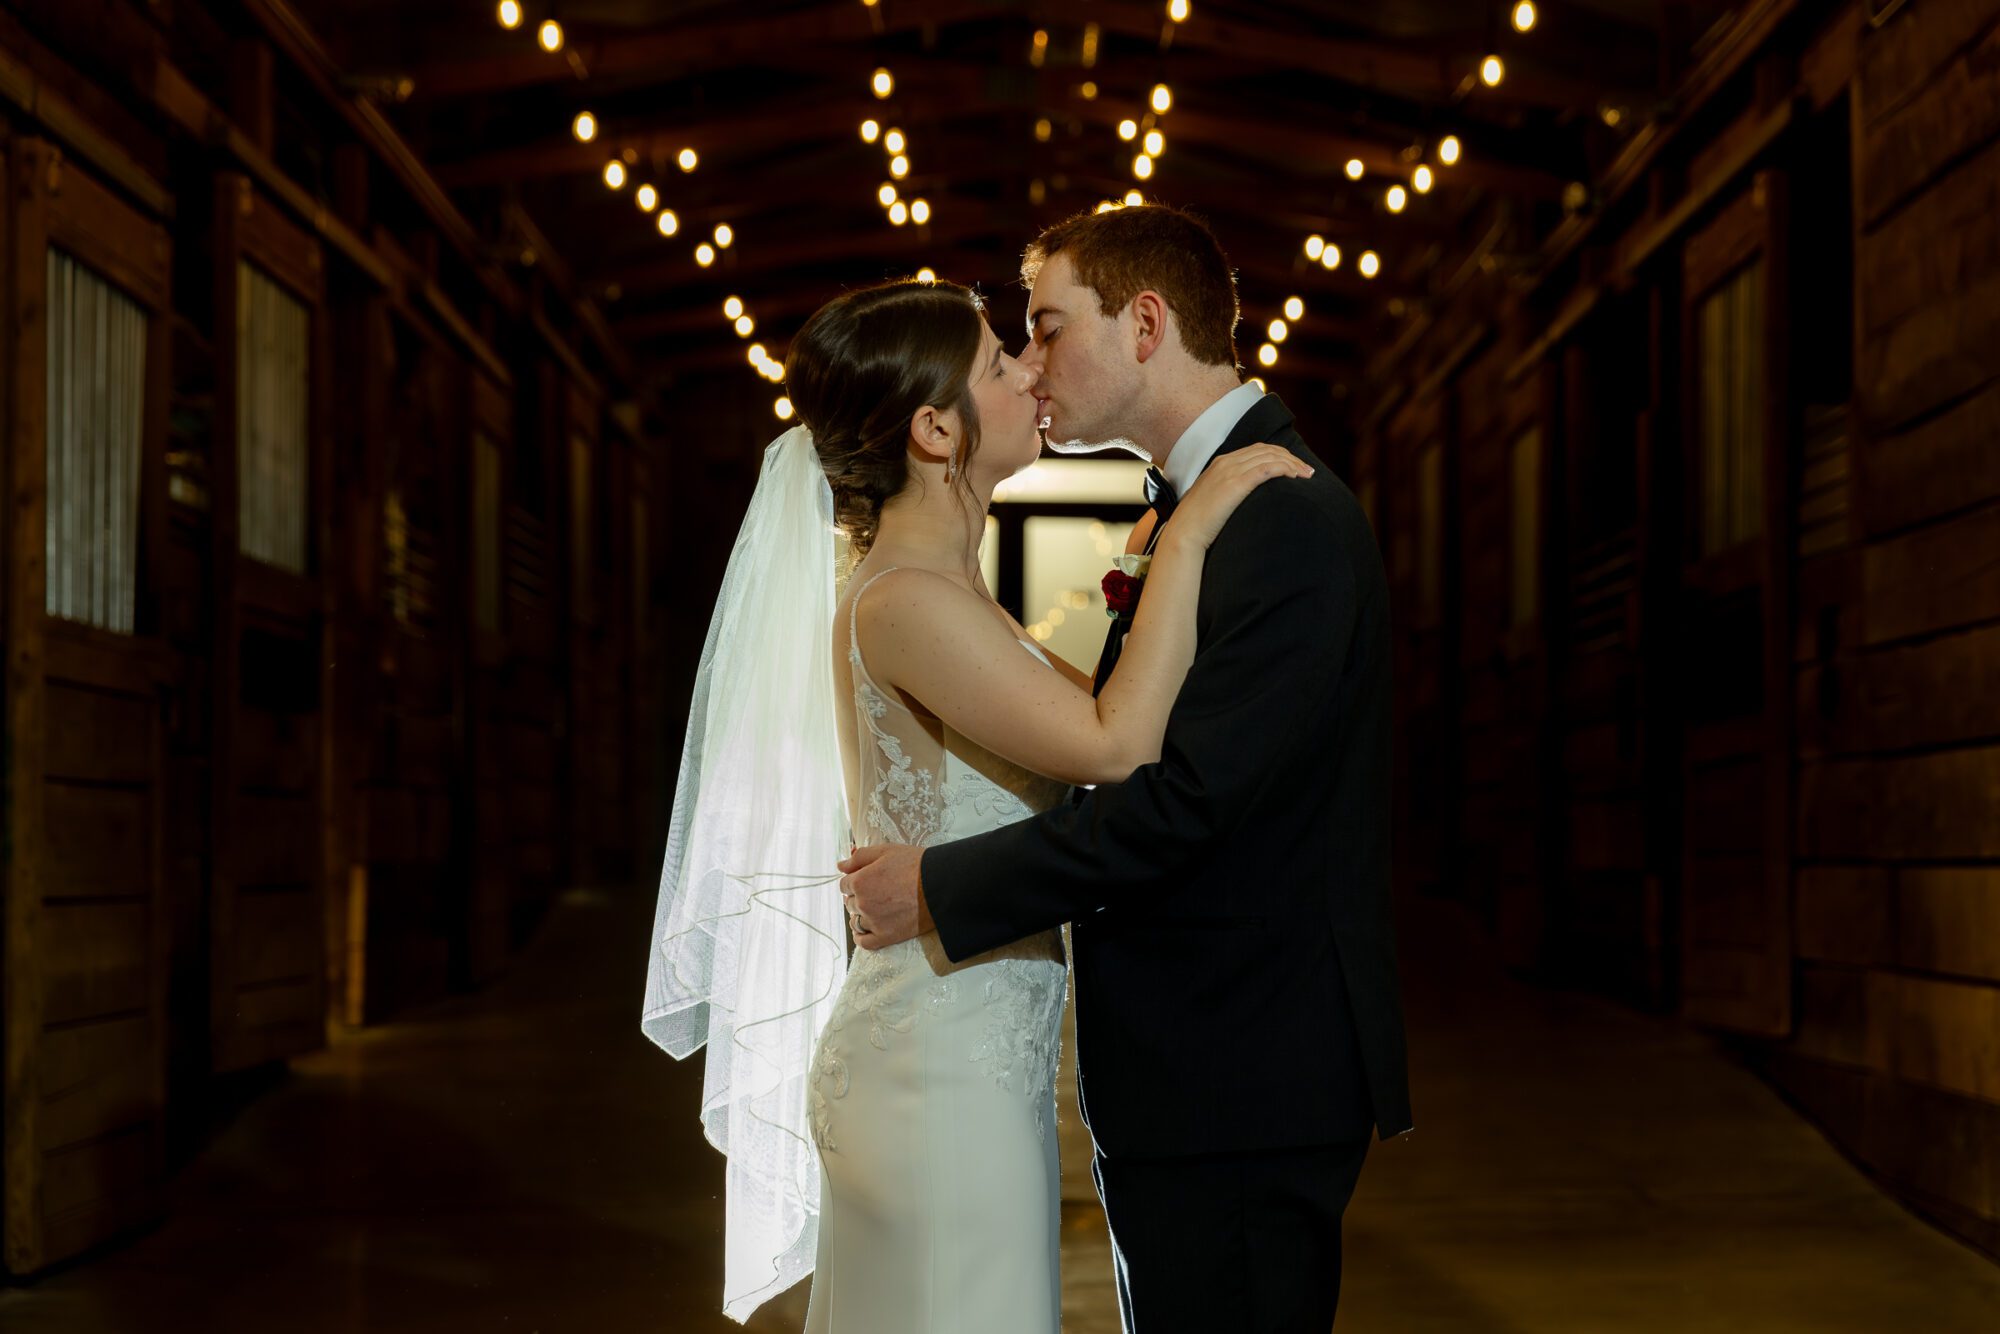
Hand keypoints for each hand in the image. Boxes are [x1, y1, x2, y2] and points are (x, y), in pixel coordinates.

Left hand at [837, 844, 931, 949]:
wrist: (940, 885)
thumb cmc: (915, 865)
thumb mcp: (885, 851)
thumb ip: (859, 858)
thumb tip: (840, 866)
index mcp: (860, 882)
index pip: (844, 884)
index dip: (854, 880)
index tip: (866, 880)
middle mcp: (863, 903)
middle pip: (849, 902)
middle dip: (858, 896)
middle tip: (876, 891)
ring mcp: (874, 922)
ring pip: (855, 920)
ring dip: (860, 914)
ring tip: (876, 908)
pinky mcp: (886, 936)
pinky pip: (864, 942)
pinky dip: (861, 937)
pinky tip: (864, 931)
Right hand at [1166, 444, 1312, 549]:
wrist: (1185, 532)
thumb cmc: (1198, 522)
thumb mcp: (1213, 499)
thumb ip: (1228, 490)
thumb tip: (1246, 498)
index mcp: (1221, 463)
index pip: (1257, 450)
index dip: (1280, 455)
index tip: (1295, 466)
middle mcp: (1226, 462)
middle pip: (1267, 450)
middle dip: (1291, 458)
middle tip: (1308, 471)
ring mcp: (1230, 471)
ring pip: (1270, 457)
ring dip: (1292, 464)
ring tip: (1307, 475)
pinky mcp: (1235, 484)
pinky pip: (1266, 469)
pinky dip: (1283, 469)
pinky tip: (1294, 476)